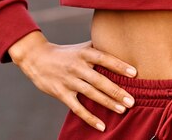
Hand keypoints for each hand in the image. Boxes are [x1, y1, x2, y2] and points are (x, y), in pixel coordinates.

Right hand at [8, 31, 137, 132]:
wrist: (37, 58)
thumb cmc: (66, 53)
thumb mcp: (82, 46)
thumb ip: (99, 48)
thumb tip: (121, 46)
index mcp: (84, 53)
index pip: (104, 58)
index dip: (119, 65)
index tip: (134, 73)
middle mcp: (78, 66)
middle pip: (100, 80)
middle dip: (116, 91)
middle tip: (132, 100)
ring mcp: (69, 81)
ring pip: (91, 94)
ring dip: (107, 103)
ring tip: (122, 110)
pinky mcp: (61, 93)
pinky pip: (77, 108)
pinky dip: (89, 118)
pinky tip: (102, 125)